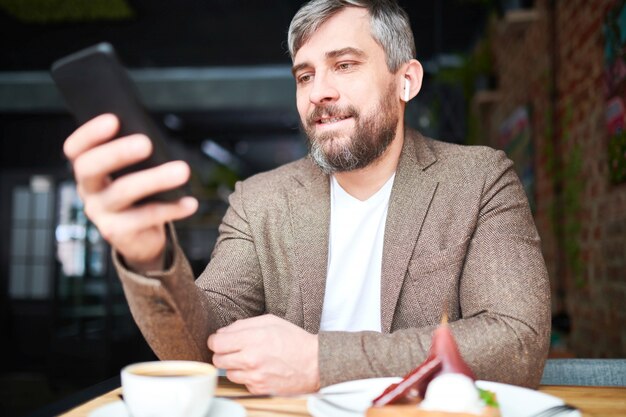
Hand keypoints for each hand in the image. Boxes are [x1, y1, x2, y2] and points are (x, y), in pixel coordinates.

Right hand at [63, 114, 197, 270]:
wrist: (140, 237)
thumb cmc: (139, 194)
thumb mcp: (133, 172)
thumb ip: (137, 156)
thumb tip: (154, 137)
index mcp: (88, 168)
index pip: (76, 148)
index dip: (90, 133)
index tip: (113, 119)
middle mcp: (88, 190)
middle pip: (90, 167)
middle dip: (118, 152)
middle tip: (146, 143)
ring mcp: (99, 213)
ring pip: (123, 192)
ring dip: (155, 178)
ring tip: (183, 171)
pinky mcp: (117, 232)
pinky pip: (146, 217)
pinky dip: (172, 208)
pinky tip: (190, 202)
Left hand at [208, 314, 319, 393]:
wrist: (315, 363)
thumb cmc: (294, 340)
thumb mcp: (270, 321)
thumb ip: (243, 324)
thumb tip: (223, 332)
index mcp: (252, 338)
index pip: (217, 342)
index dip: (215, 340)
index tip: (220, 340)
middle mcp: (250, 359)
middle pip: (218, 359)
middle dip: (222, 353)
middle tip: (233, 350)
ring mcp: (254, 376)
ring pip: (228, 373)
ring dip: (234, 366)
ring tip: (249, 360)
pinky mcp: (259, 389)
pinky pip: (242, 383)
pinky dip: (247, 377)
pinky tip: (259, 369)